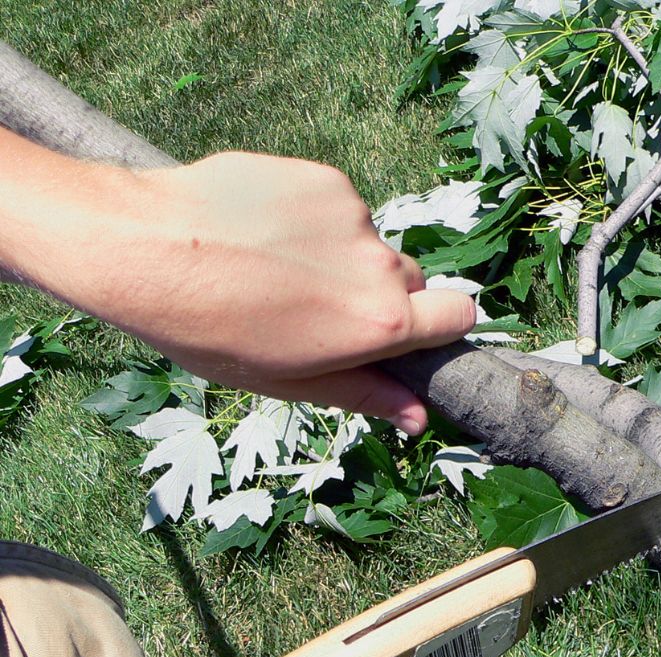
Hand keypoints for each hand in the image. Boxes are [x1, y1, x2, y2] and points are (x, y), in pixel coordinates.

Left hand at [0, 135, 475, 431]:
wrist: (146, 249)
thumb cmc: (212, 331)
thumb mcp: (292, 381)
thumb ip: (366, 394)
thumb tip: (418, 418)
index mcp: (379, 324)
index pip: (459, 315)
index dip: (440, 325)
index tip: (409, 332)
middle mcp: (379, 266)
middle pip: (411, 281)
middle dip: (380, 296)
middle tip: (318, 309)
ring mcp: (353, 217)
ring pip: (368, 244)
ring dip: (340, 257)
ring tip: (276, 269)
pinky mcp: (324, 180)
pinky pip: (338, 208)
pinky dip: (314, 222)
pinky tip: (265, 233)